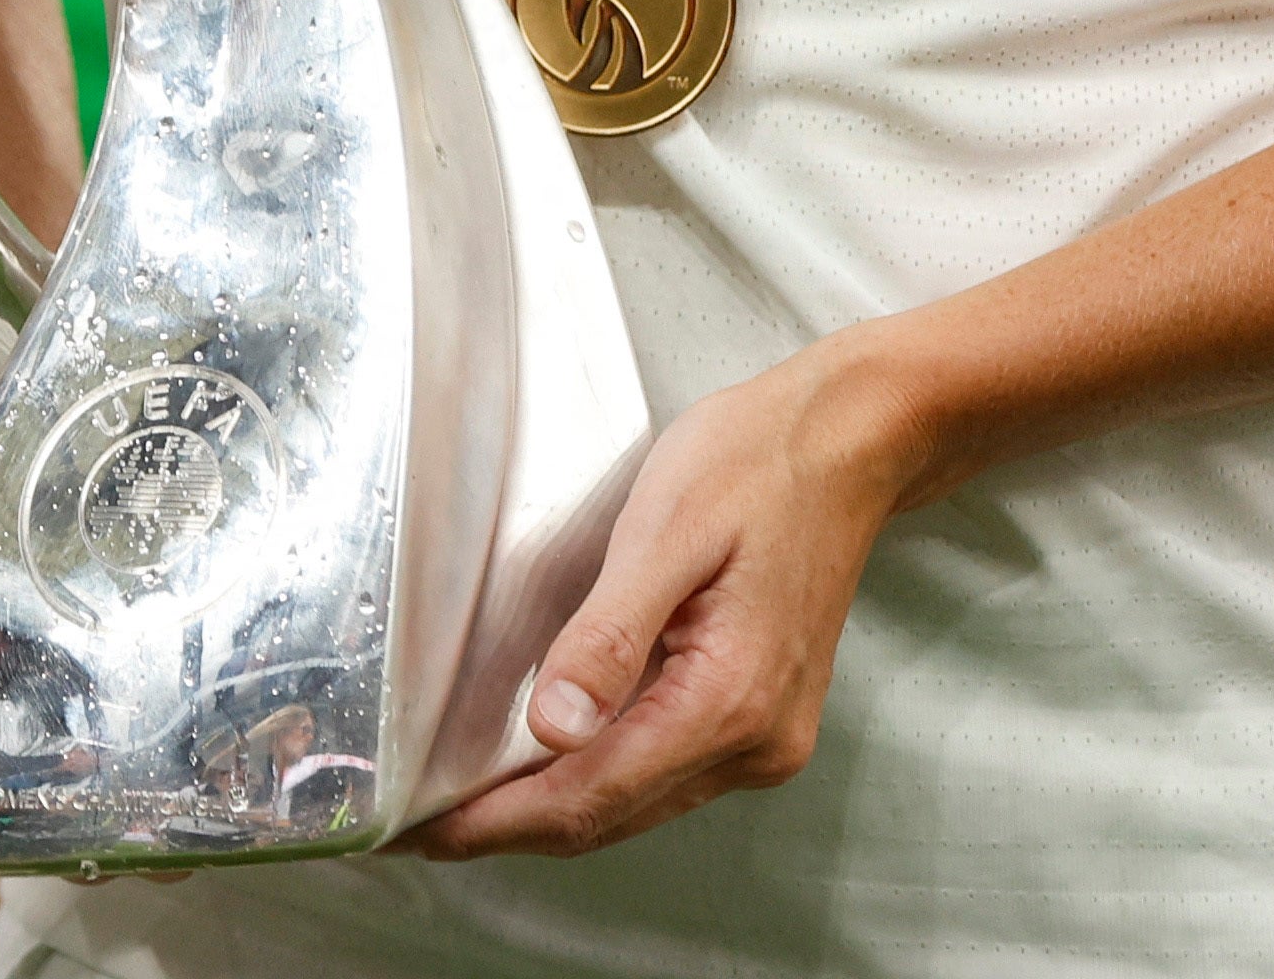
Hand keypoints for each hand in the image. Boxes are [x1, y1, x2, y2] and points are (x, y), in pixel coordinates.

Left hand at [412, 342, 905, 860]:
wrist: (850, 444)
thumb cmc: (760, 466)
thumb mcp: (667, 532)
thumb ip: (608, 636)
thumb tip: (555, 725)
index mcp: (730, 700)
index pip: (591, 794)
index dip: (499, 821)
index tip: (426, 829)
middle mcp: (755, 743)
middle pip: (610, 814)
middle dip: (512, 825)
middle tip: (423, 822)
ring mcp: (763, 739)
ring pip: (635, 801)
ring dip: (552, 804)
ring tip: (467, 795)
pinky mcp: (759, 720)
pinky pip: (662, 770)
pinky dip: (598, 773)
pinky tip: (547, 754)